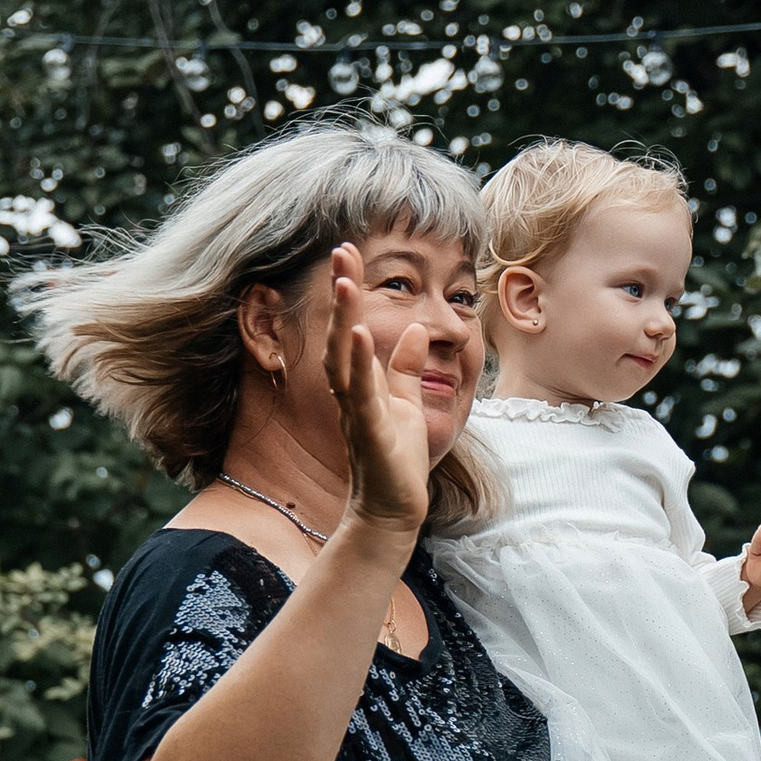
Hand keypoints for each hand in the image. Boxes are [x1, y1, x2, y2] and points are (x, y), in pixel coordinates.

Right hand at [323, 242, 431, 544]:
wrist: (394, 510)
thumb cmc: (398, 460)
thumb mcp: (409, 402)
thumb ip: (408, 367)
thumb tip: (420, 329)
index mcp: (362, 382)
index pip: (353, 326)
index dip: (350, 291)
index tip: (348, 253)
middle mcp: (352, 392)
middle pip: (342, 333)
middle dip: (341, 292)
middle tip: (340, 250)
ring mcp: (357, 411)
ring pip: (343, 359)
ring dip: (344, 320)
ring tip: (344, 282)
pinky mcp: (370, 432)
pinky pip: (361, 394)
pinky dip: (361, 363)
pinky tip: (362, 334)